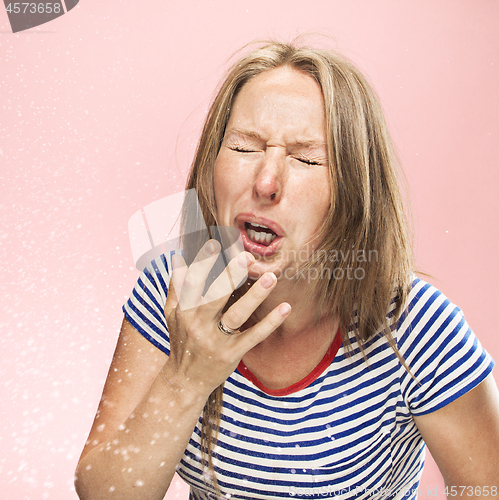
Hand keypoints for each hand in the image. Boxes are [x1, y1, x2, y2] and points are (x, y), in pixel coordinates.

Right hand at [163, 240, 290, 395]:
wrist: (184, 381)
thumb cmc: (181, 341)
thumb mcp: (172, 314)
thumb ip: (176, 285)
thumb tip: (178, 257)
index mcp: (184, 310)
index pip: (193, 282)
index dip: (203, 262)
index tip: (215, 242)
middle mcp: (198, 324)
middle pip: (215, 296)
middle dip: (230, 276)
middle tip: (247, 257)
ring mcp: (216, 340)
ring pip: (237, 315)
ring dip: (255, 296)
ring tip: (270, 277)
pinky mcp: (232, 354)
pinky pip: (253, 336)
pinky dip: (270, 322)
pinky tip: (285, 307)